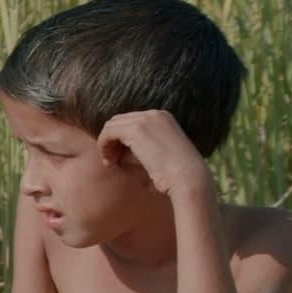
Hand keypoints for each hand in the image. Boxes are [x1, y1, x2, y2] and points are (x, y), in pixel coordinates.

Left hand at [98, 111, 212, 201]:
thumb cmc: (173, 175)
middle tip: (111, 161)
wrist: (188, 178)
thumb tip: (113, 151)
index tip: (117, 157)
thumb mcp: (154, 156)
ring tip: (110, 163)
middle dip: (111, 140)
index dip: (119, 139)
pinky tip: (109, 161)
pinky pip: (108, 132)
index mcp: (162, 118)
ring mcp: (146, 119)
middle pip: (119, 121)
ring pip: (111, 126)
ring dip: (106, 144)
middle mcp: (155, 114)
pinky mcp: (137, 129)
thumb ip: (136, 148)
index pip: (130, 121)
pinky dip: (103, 145)